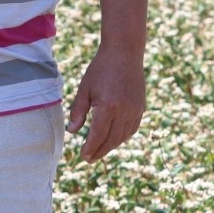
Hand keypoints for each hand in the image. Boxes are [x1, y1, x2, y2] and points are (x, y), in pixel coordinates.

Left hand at [66, 46, 145, 162]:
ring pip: (122, 136)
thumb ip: (78, 111)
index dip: (90, 148)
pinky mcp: (141, 108)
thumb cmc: (100, 69)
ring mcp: (135, 110)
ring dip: (111, 146)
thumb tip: (72, 131)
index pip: (98, 136)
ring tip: (99, 150)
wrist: (124, 53)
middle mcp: (124, 111)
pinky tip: (113, 139)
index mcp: (108, 106)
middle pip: (111, 140)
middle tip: (89, 158)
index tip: (83, 157)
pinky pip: (132, 129)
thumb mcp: (84, 88)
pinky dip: (122, 137)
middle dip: (99, 151)